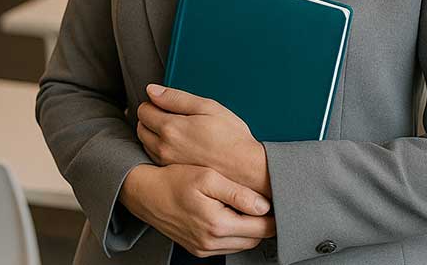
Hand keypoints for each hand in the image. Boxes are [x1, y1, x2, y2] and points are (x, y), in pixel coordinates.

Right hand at [119, 163, 273, 257]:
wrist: (145, 193)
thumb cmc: (174, 180)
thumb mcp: (207, 178)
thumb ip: (237, 193)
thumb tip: (264, 206)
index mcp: (217, 224)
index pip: (261, 228)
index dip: (275, 216)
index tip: (281, 203)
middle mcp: (210, 242)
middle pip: (254, 239)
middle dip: (265, 224)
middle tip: (271, 204)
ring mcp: (203, 248)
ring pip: (242, 244)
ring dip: (251, 230)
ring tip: (254, 209)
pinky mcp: (197, 249)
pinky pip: (226, 246)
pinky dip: (235, 234)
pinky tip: (234, 216)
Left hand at [137, 84, 270, 196]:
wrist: (245, 168)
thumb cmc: (231, 137)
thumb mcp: (208, 107)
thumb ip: (176, 98)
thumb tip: (152, 90)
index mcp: (171, 128)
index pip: (144, 110)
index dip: (153, 102)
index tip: (165, 103)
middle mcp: (164, 147)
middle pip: (141, 126)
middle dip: (150, 117)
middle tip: (169, 115)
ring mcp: (167, 162)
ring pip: (145, 142)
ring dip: (153, 133)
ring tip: (175, 130)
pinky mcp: (172, 173)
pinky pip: (154, 156)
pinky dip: (158, 148)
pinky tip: (176, 145)